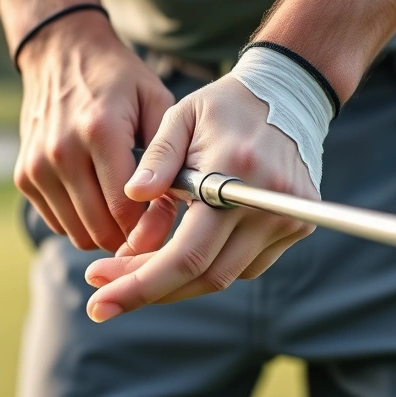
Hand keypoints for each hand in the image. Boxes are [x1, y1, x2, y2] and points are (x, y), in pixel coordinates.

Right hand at [13, 11, 174, 250]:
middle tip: (149, 223)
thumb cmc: (120, 80)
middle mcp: (62, 151)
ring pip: (78, 232)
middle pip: (100, 228)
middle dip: (130, 235)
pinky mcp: (24, 176)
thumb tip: (171, 208)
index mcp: (100, 131)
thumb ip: (168, 156)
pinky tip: (99, 199)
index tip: (166, 220)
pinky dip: (81, 221)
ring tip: (126, 212)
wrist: (62, 52)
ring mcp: (37, 165)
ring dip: (105, 232)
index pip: (125, 208)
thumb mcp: (156, 101)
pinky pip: (58, 223)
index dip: (150, 226)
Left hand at [83, 76, 317, 321]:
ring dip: (174, 284)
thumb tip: (131, 196)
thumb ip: (156, 157)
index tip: (99, 301)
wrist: (288, 96)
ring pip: (223, 277)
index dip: (140, 284)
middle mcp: (268, 204)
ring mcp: (288, 219)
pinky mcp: (296, 227)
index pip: (186, 254)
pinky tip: (177, 253)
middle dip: (147, 291)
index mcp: (233, 172)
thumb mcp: (180, 117)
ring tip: (132, 272)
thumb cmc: (223, 106)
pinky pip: (244, 265)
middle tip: (101, 297)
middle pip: (204, 276)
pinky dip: (206, 267)